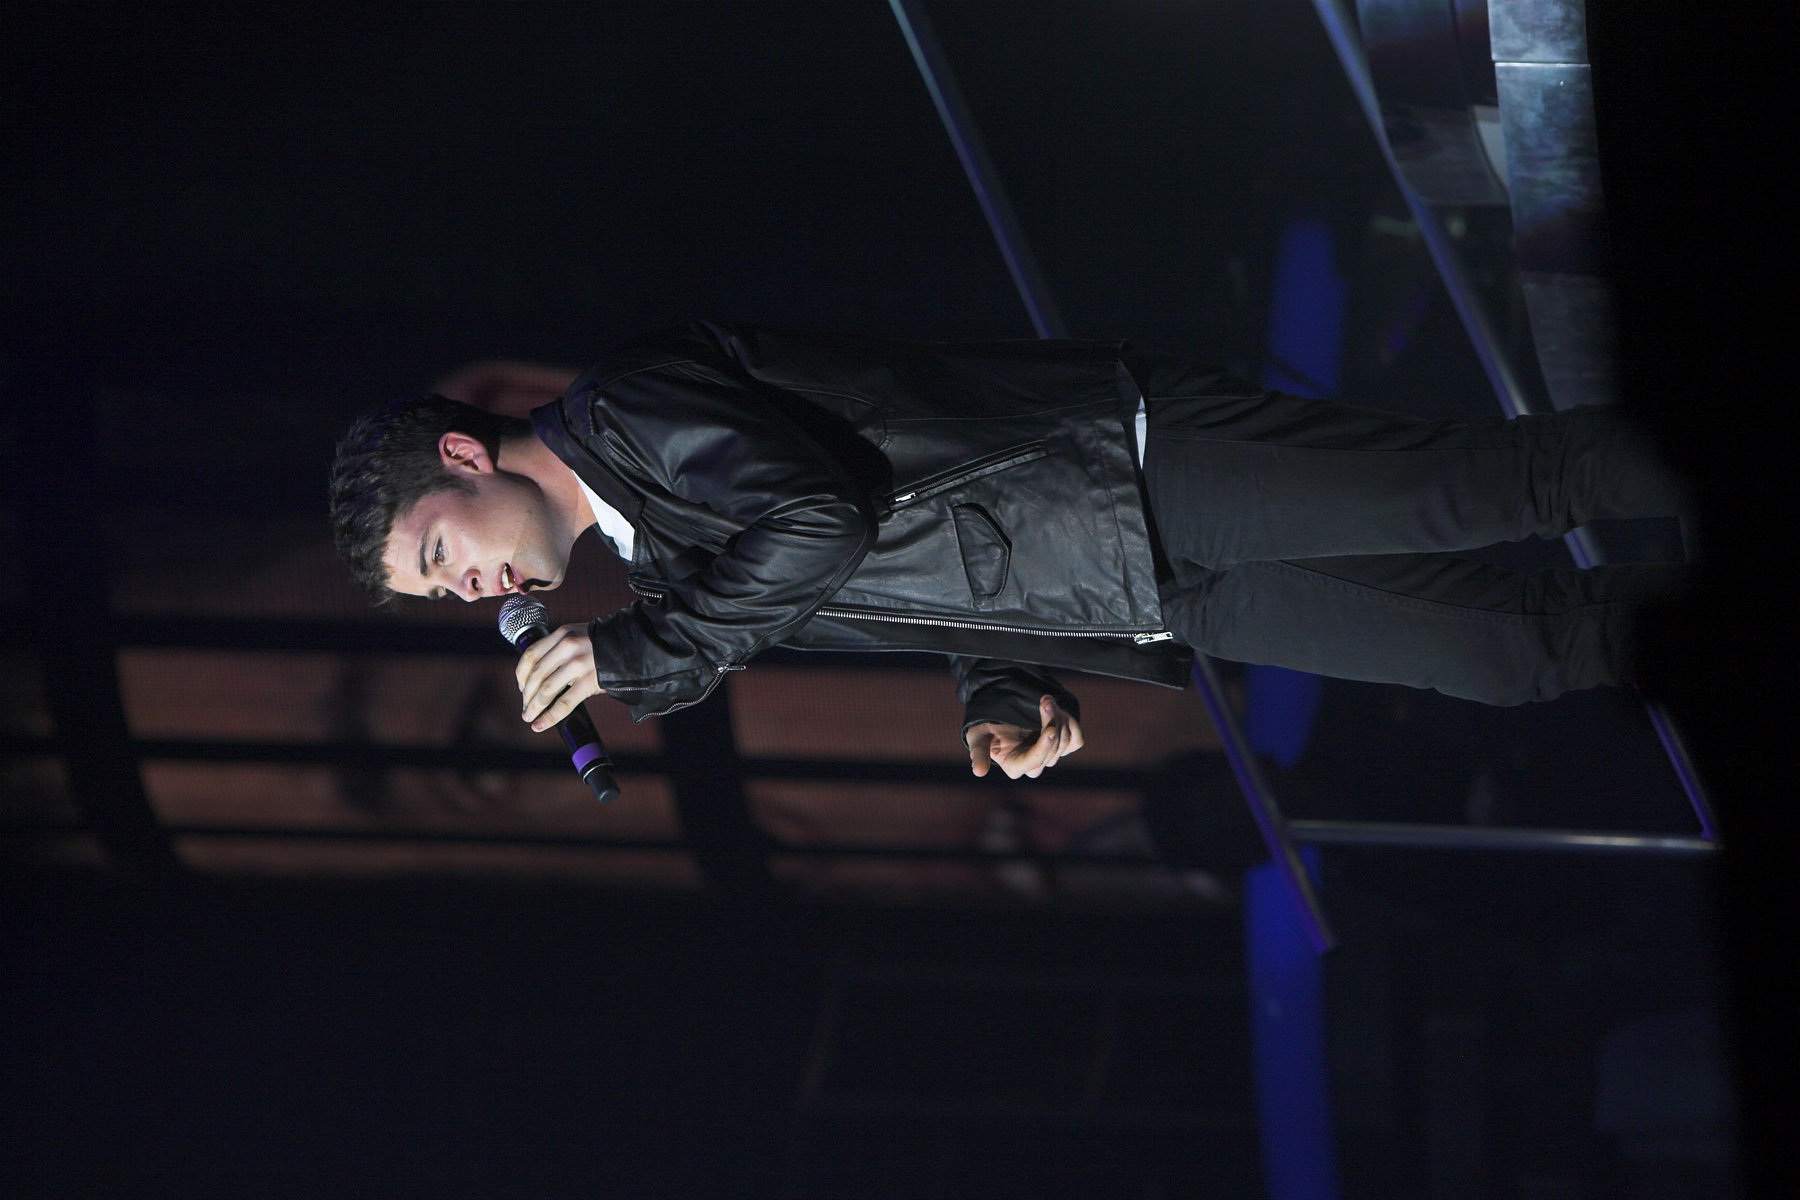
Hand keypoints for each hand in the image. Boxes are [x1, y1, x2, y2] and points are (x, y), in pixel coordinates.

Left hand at [516, 623, 605, 730]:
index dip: (521, 674)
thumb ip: (562, 648)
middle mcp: (567, 647)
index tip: (520, 686)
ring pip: (546, 690)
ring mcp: (578, 664)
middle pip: (536, 675)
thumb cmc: (606, 645)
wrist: (635, 646)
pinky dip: (549, 717)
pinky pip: (564, 703)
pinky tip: (541, 725)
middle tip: (525, 709)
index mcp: (562, 634)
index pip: (531, 654)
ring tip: (529, 718)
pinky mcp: (589, 681)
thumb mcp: (580, 636)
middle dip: (526, 695)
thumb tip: (543, 676)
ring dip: (534, 707)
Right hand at [966, 694, 1083, 778]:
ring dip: (1059, 718)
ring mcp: (1049, 755)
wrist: (998, 715)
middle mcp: (1034, 765)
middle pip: (1053, 748)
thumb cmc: (984, 728)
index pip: (1035, 761)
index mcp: (1015, 766)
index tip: (1049, 728)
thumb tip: (978, 772)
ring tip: (1047, 700)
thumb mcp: (977, 737)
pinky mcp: (1060, 746)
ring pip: (1065, 742)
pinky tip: (1062, 712)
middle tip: (1045, 699)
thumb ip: (979, 753)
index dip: (1044, 747)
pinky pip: (1076, 741)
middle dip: (1051, 721)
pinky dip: (1073, 726)